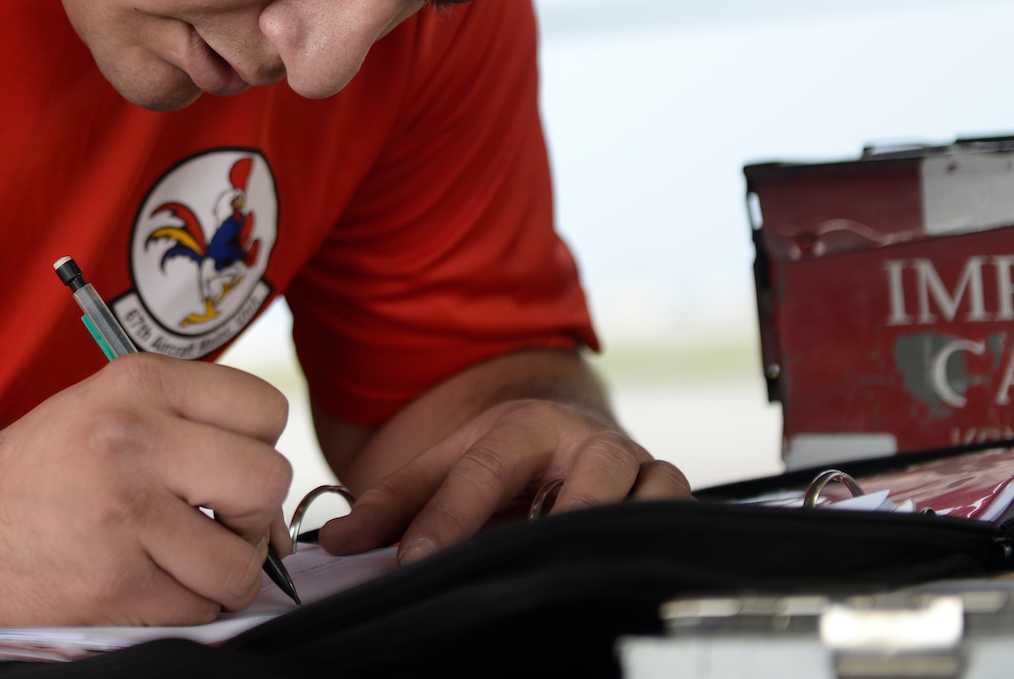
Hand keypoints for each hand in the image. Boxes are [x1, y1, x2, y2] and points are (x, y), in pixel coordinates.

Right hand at [0, 354, 291, 625]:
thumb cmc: (34, 471)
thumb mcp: (102, 405)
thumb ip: (185, 425)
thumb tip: (275, 498)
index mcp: (137, 382)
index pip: (265, 408)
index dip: (259, 447)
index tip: (227, 472)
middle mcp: (135, 437)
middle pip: (267, 481)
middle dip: (254, 517)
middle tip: (214, 523)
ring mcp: (126, 511)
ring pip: (242, 561)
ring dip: (221, 574)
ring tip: (176, 560)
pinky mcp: (114, 581)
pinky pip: (200, 608)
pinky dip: (184, 606)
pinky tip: (143, 583)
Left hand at [317, 397, 688, 564]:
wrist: (570, 432)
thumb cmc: (503, 462)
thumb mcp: (447, 467)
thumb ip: (393, 505)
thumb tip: (333, 543)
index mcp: (525, 426)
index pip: (484, 473)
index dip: (448, 521)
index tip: (414, 564)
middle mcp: (590, 443)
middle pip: (580, 483)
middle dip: (553, 526)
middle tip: (514, 568)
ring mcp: (639, 470)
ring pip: (645, 499)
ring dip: (615, 538)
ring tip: (576, 578)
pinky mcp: (671, 498)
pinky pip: (680, 522)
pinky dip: (661, 549)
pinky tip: (626, 586)